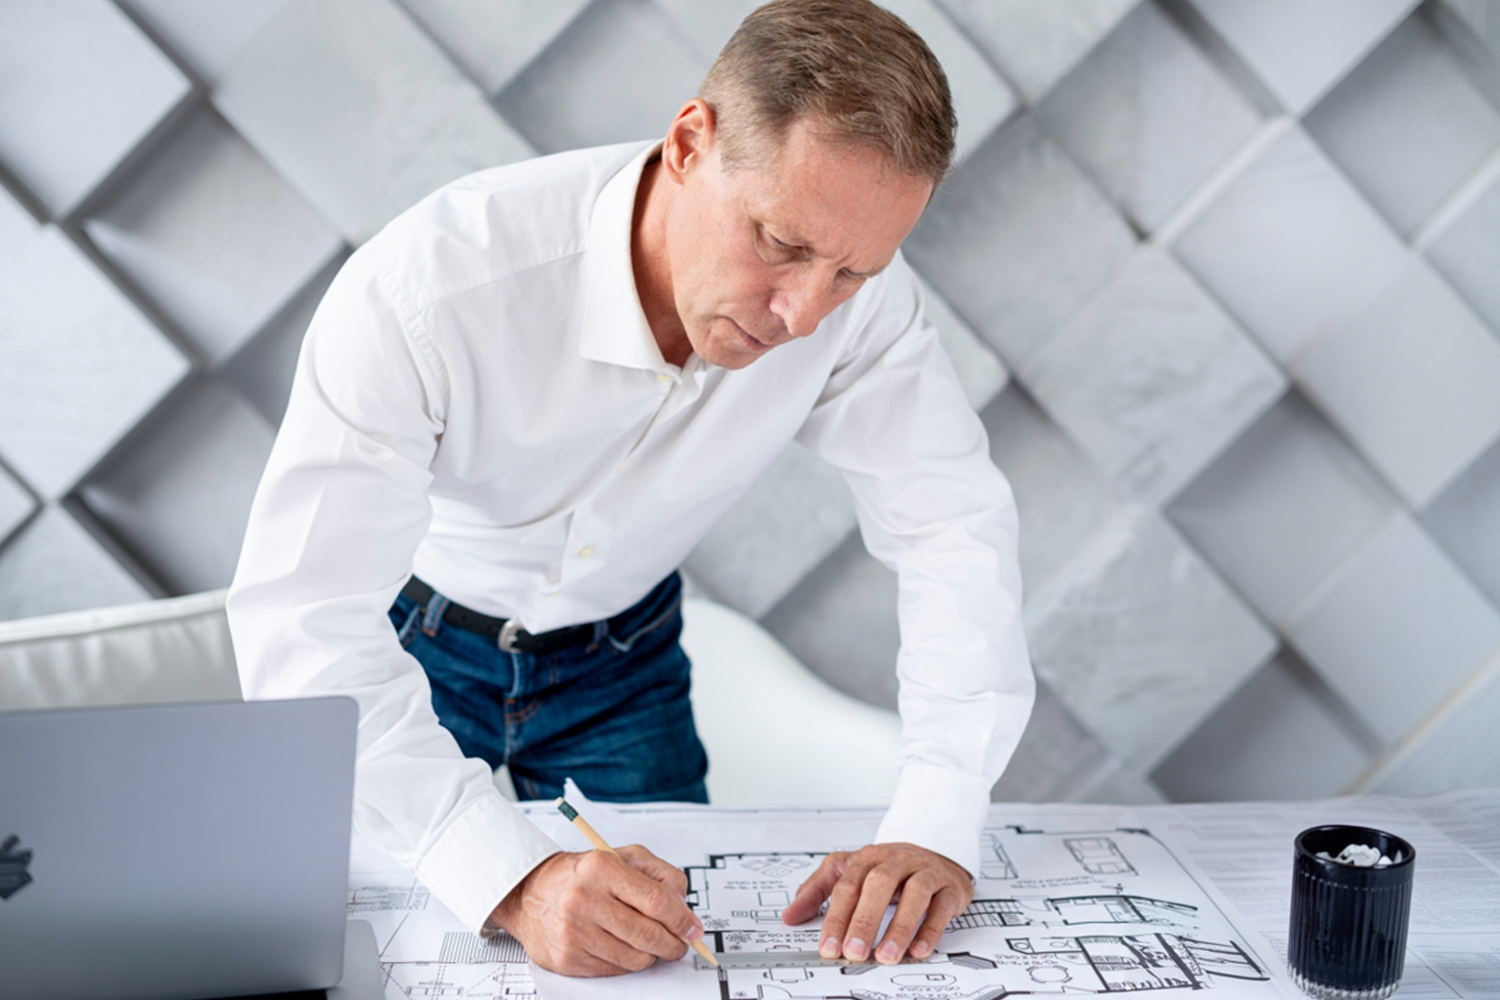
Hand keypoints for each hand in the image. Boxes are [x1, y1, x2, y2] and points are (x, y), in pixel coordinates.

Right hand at [490, 845, 704, 975]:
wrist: (529, 892)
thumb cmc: (582, 875)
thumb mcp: (622, 857)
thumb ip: (660, 875)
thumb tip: (684, 908)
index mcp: (601, 868)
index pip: (656, 901)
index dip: (682, 920)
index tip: (694, 930)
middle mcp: (584, 899)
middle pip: (648, 934)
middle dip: (673, 944)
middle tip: (680, 944)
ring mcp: (573, 932)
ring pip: (635, 958)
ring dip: (651, 955)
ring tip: (647, 942)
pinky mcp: (567, 959)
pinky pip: (615, 970)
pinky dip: (627, 962)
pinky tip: (621, 946)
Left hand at [781, 842, 971, 964]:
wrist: (936, 851)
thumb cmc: (889, 867)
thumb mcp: (849, 871)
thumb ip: (817, 891)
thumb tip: (789, 916)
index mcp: (868, 858)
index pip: (847, 885)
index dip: (836, 917)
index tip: (828, 947)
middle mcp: (896, 861)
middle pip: (878, 884)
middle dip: (864, 920)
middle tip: (854, 951)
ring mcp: (925, 871)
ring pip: (914, 892)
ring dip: (899, 926)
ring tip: (886, 955)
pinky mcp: (948, 887)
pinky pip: (941, 906)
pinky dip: (930, 929)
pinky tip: (919, 949)